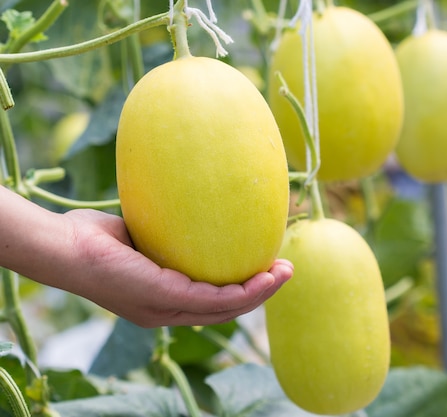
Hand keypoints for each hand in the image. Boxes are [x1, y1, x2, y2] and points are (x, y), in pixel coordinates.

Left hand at [60, 209, 292, 327]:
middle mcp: (165, 312)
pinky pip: (211, 300)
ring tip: (284, 274)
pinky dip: (241, 292)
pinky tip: (262, 277)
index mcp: (162, 300)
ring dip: (259, 294)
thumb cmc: (95, 236)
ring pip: (224, 310)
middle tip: (285, 271)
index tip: (266, 268)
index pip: (210, 302)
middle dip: (259, 294)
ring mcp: (164, 310)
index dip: (243, 290)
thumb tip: (191, 203)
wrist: (64, 246)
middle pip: (224, 311)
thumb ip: (168, 231)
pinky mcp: (162, 298)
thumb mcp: (141, 232)